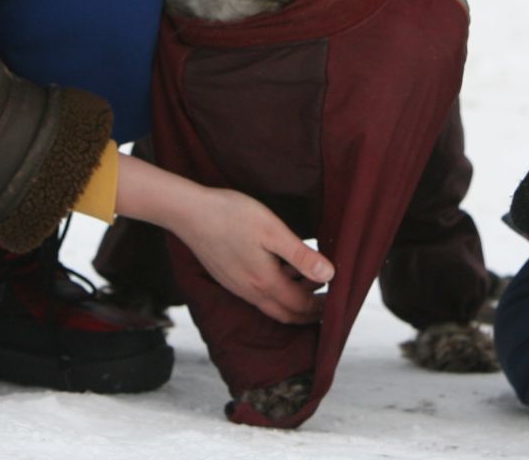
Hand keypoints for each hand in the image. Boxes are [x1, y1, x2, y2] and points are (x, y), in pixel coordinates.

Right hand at [174, 187, 332, 324]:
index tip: (338, 302)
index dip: (321, 307)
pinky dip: (276, 292)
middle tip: (329, 304)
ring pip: (271, 305)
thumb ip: (301, 256)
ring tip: (311, 283)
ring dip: (293, 301)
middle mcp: (251, 291)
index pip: (301, 306)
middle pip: (286, 313)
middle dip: (310, 313)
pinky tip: (281, 271)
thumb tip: (329, 275)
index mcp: (266, 282)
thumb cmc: (232, 216)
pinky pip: (258, 295)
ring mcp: (237, 286)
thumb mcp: (273, 231)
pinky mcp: (228, 277)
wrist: (190, 213)